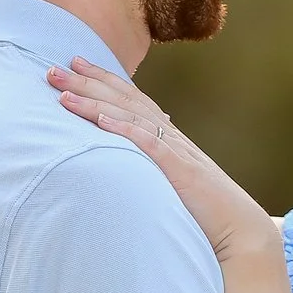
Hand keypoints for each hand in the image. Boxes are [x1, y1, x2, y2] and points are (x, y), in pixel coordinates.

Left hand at [49, 57, 278, 264]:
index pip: (131, 98)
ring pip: (131, 116)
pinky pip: (149, 144)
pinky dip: (125, 129)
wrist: (239, 229)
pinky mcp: (180, 170)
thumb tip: (126, 161)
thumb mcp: (172, 182)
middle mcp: (171, 136)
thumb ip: (152, 167)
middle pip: (124, 100)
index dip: (103, 79)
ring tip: (64, 92)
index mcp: (168, 138)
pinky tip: (102, 121)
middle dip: (88, 82)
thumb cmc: (205, 211)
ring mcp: (176, 151)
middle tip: (53, 68)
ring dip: (95, 102)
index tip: (74, 64)